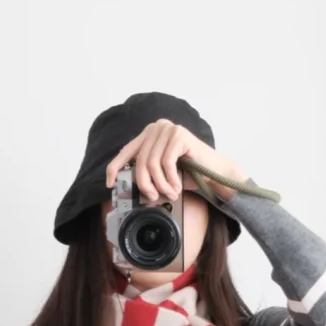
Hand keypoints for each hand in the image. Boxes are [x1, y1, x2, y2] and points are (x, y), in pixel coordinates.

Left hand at [106, 120, 247, 205]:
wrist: (214, 172)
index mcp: (148, 135)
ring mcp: (168, 129)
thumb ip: (147, 175)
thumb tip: (129, 189)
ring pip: (152, 164)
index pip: (125, 151)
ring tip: (171, 193)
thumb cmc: (189, 174)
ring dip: (160, 185)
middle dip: (146, 185)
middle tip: (155, 198)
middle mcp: (156, 128)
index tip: (111, 184)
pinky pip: (166, 163)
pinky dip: (170, 180)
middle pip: (139, 162)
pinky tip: (177, 186)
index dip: (115, 168)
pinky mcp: (179, 135)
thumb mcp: (162, 175)